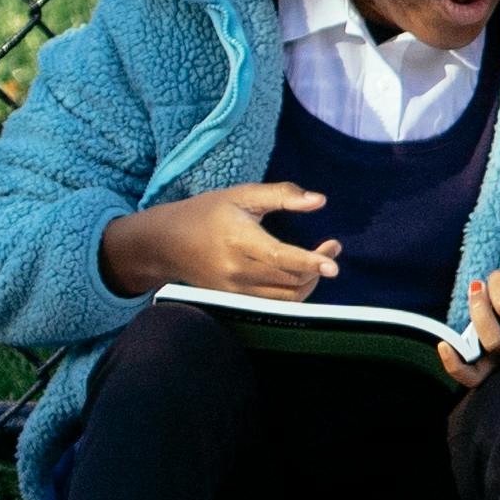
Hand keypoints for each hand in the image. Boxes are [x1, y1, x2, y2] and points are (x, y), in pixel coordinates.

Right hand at [98, 181, 337, 301]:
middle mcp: (236, 270)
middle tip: (332, 247)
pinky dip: (294, 291)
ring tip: (321, 260)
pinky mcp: (235, 300)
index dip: (309, 262)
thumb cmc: (206, 212)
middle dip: (318, 267)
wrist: (165, 243)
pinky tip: (301, 274)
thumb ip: (281, 195)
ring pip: (285, 297)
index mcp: (238, 240)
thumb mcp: (241, 196)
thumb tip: (320, 200)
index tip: (333, 264)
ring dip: (310, 281)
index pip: (279, 257)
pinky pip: (274, 303)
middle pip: (289, 280)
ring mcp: (235, 289)